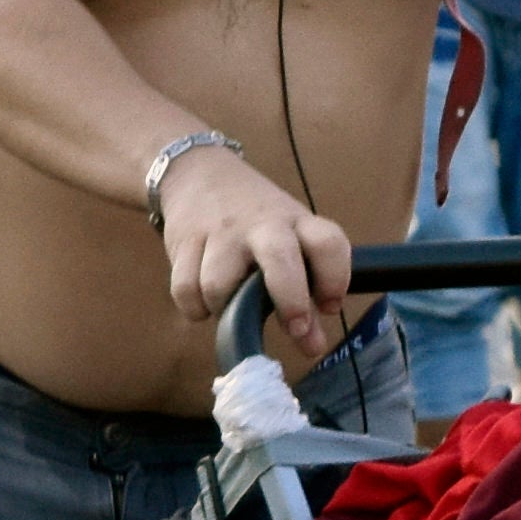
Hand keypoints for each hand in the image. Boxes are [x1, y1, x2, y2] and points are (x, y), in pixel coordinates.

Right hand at [159, 150, 355, 365]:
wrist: (198, 173)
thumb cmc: (256, 223)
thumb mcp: (288, 242)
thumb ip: (304, 293)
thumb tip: (313, 346)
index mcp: (297, 223)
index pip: (327, 242)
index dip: (335, 278)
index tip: (330, 307)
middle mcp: (263, 225)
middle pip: (281, 260)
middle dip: (290, 301)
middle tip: (296, 329)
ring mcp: (221, 232)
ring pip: (220, 286)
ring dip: (225, 309)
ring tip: (230, 305)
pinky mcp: (185, 240)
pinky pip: (186, 291)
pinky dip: (195, 307)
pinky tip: (203, 300)